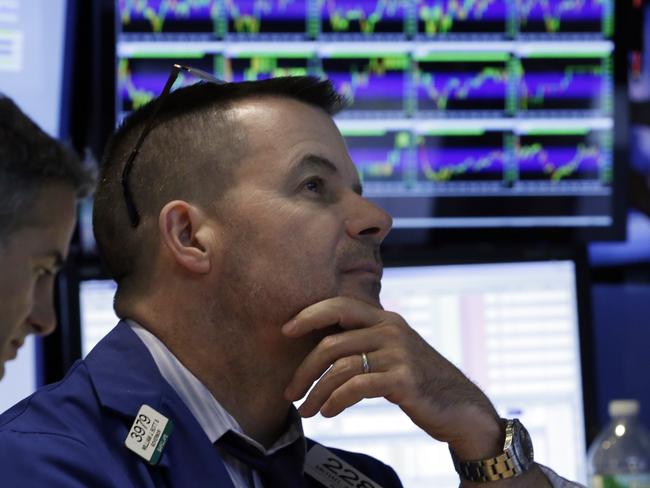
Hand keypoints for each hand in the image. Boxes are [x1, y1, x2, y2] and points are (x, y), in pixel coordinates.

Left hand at [281, 296, 503, 460]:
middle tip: (290, 392)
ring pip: (341, 368)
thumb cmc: (418, 381)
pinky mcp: (404, 379)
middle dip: (304, 370)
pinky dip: (336, 401)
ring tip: (306, 410)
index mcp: (386, 319)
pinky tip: (328, 412)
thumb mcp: (393, 352)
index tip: (285, 330)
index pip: (339, 306)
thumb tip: (321, 349)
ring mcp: (399, 353)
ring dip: (317, 392)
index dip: (309, 315)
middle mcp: (391, 329)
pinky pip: (357, 387)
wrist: (461, 407)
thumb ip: (364, 343)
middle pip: (332, 343)